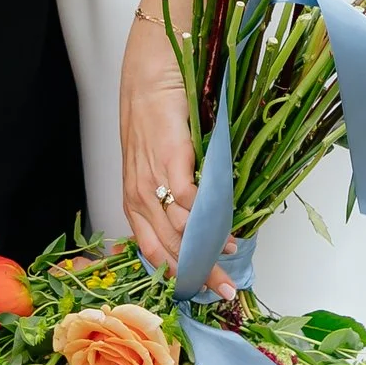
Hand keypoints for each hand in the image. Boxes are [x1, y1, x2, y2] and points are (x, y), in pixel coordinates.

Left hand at [119, 8, 205, 281]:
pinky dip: (211, 222)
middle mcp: (139, 195)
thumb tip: (202, 216)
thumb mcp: (157, 159)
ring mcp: (153, 180)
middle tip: (223, 293)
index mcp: (133, 199)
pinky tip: (228, 234)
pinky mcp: (170, 161)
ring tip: (231, 266)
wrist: (150, 72)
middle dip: (197, 275)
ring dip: (208, 253)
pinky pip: (191, 203)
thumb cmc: (155, 112)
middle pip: (169, 249)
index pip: (152, 250)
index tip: (198, 291)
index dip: (175, 273)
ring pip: (180, 232)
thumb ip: (173, 188)